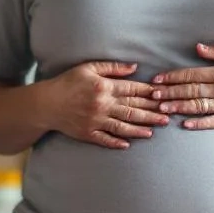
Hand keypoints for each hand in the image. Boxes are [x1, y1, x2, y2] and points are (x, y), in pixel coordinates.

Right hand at [42, 61, 167, 148]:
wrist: (46, 104)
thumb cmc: (67, 82)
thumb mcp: (88, 68)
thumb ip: (112, 67)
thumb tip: (135, 68)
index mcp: (104, 87)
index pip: (132, 90)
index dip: (149, 92)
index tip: (163, 94)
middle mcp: (102, 105)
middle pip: (132, 108)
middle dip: (151, 112)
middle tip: (167, 115)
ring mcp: (95, 121)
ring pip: (123, 126)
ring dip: (140, 129)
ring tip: (154, 130)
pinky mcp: (88, 134)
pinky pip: (105, 140)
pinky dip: (117, 142)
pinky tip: (129, 144)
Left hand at [151, 43, 213, 129]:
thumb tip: (198, 48)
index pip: (192, 74)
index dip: (173, 77)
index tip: (158, 79)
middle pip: (191, 90)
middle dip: (170, 92)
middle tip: (152, 95)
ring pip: (198, 106)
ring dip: (178, 107)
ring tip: (162, 108)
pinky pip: (213, 122)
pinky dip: (198, 123)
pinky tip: (185, 124)